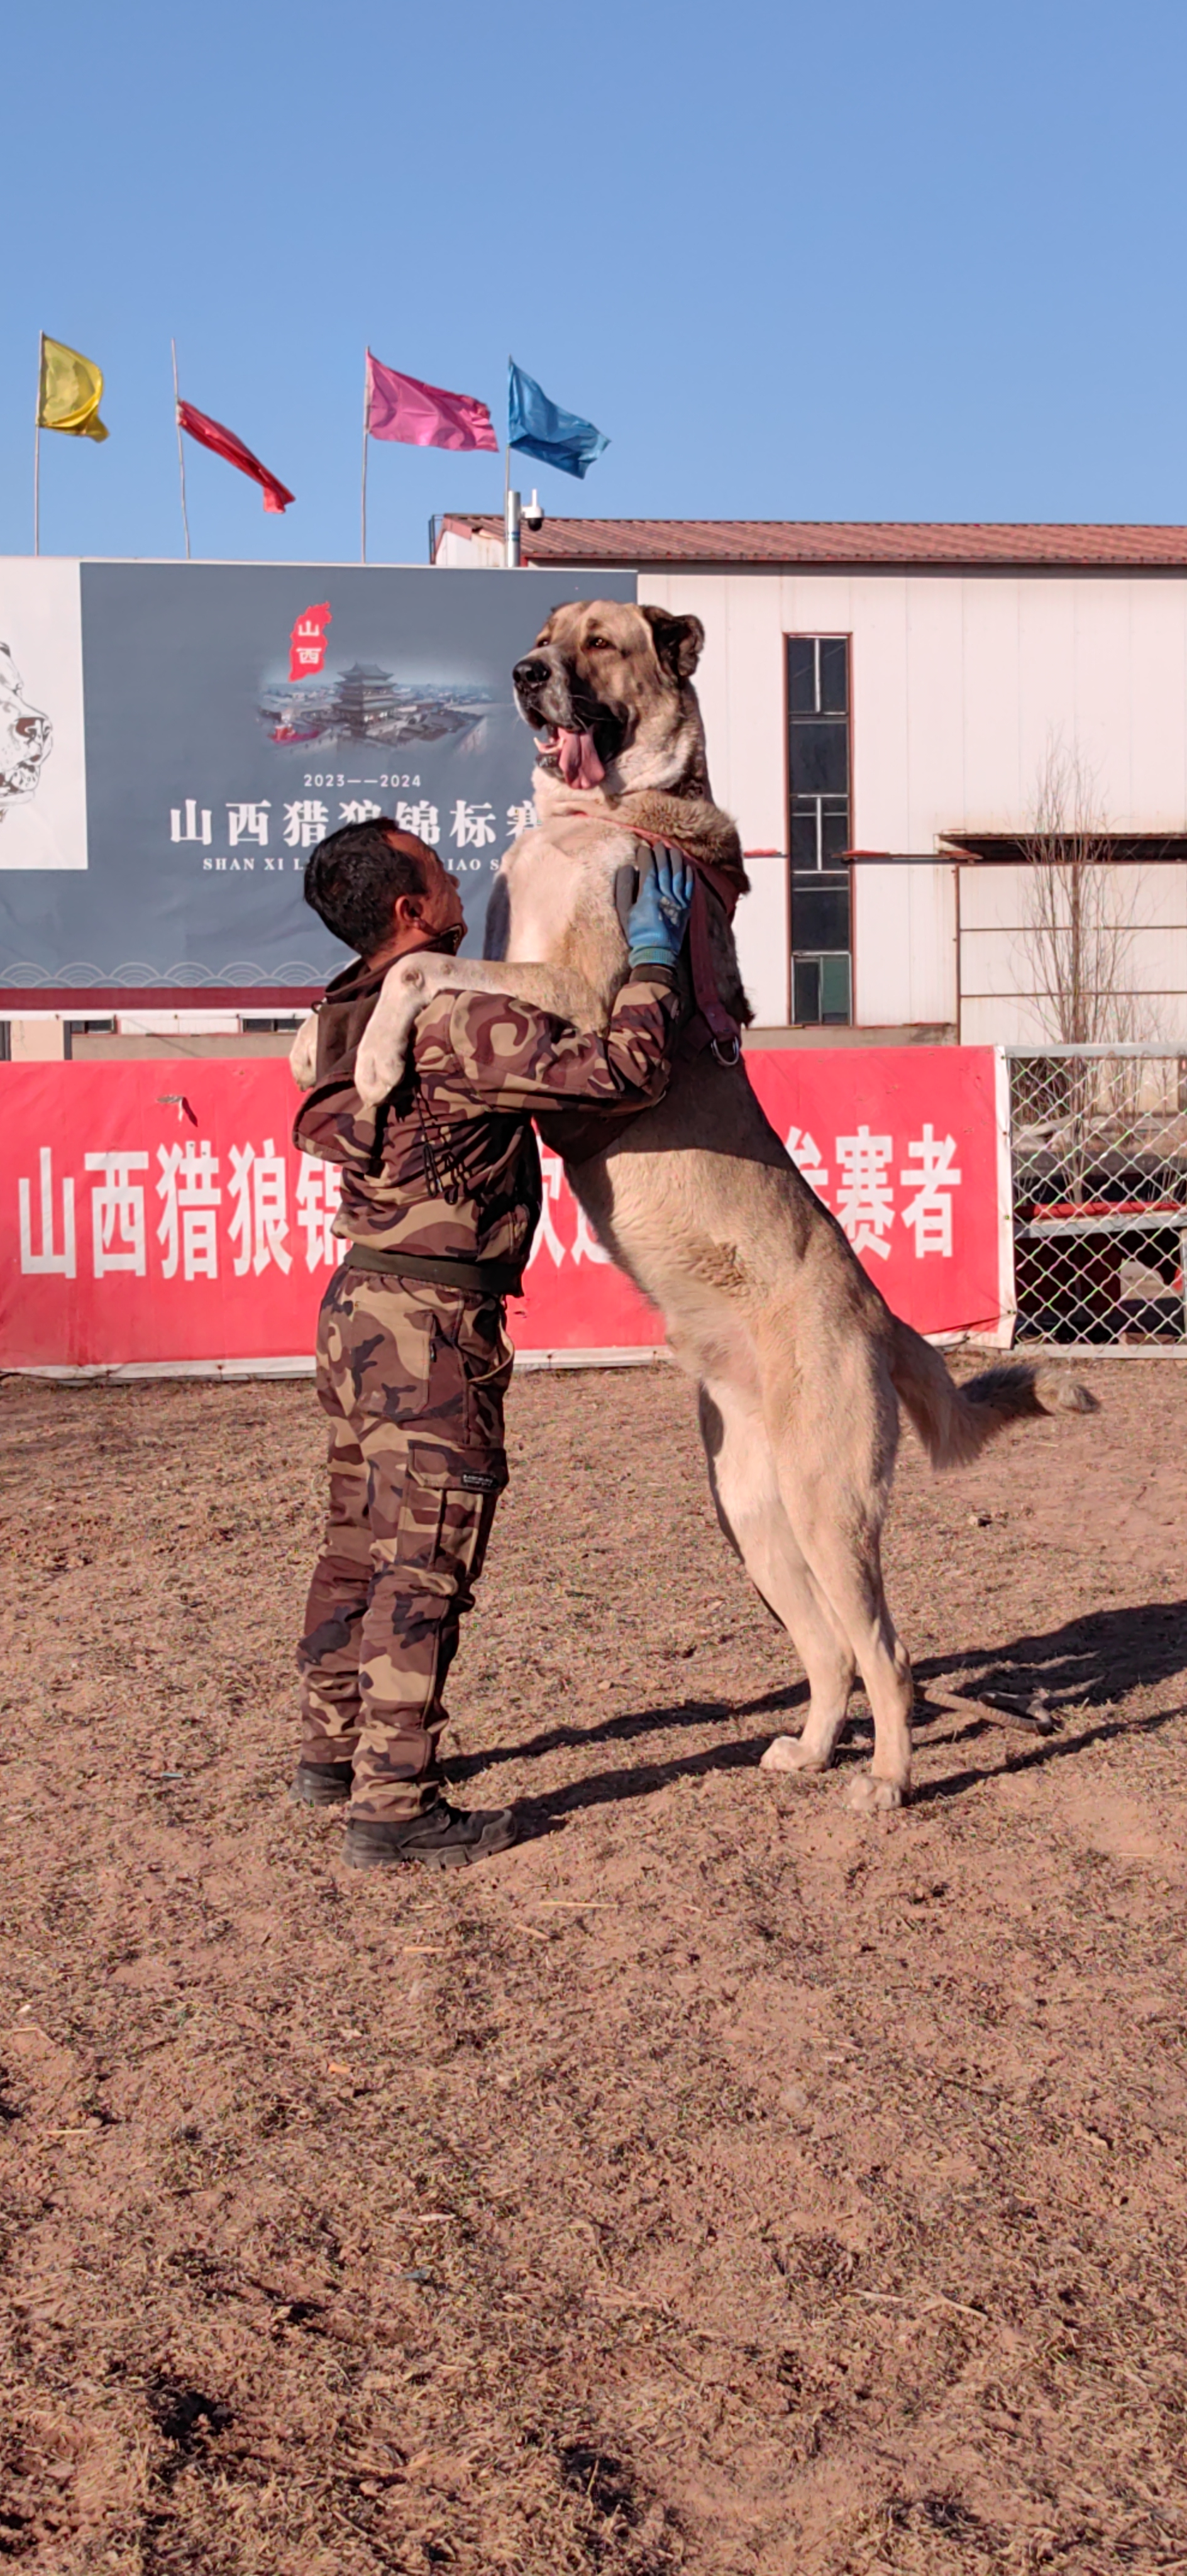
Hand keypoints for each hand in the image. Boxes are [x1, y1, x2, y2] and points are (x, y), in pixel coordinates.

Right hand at [626, 844, 694, 969]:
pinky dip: (688, 874)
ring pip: (679, 872)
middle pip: (665, 866)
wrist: (656, 952)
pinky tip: (686, 866)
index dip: (645, 854)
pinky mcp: (686, 907)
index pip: (648, 866)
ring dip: (676, 858)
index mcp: (648, 893)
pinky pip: (689, 886)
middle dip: (661, 852)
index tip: (641, 849)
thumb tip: (627, 868)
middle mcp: (665, 893)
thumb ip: (624, 888)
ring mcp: (677, 900)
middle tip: (657, 844)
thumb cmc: (637, 932)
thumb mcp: (624, 911)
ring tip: (672, 849)